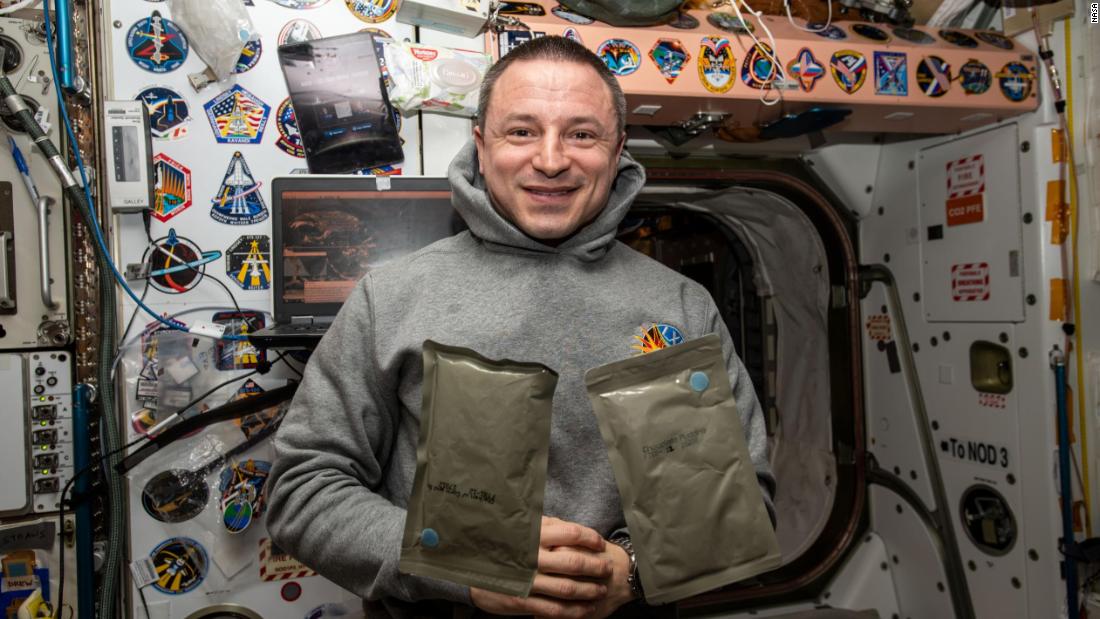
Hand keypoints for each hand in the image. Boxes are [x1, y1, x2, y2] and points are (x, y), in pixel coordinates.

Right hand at [470, 517, 631, 617]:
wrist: (468, 568)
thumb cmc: (501, 546)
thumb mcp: (520, 529)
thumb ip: (545, 527)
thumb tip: (573, 528)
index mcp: (533, 535)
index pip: (571, 533)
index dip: (590, 539)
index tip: (600, 544)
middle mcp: (532, 558)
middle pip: (573, 562)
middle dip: (595, 566)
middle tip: (607, 569)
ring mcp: (527, 581)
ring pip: (567, 588)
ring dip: (588, 591)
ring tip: (600, 591)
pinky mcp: (521, 601)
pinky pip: (554, 609)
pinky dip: (573, 611)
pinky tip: (585, 610)